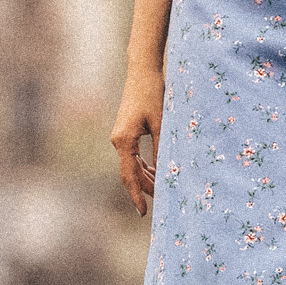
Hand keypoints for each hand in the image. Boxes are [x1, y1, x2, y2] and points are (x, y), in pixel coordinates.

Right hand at [112, 67, 163, 215]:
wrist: (142, 70)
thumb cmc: (152, 92)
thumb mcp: (162, 123)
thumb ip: (163, 149)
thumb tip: (167, 173)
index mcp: (124, 140)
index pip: (129, 176)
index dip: (137, 195)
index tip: (143, 214)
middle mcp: (118, 140)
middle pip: (131, 173)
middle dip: (146, 189)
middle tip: (163, 203)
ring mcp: (121, 136)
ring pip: (132, 165)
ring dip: (146, 178)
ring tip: (163, 191)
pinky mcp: (126, 131)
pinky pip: (134, 156)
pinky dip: (145, 166)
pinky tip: (157, 173)